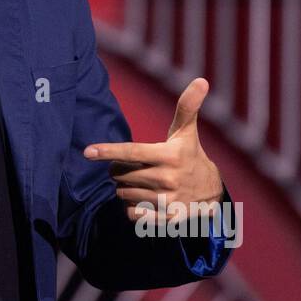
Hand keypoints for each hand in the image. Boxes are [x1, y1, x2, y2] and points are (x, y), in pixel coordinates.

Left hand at [82, 77, 223, 220]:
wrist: (212, 193)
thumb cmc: (191, 156)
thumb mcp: (187, 132)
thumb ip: (187, 106)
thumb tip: (201, 80)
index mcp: (170, 155)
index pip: (132, 152)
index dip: (109, 151)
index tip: (87, 152)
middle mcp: (168, 178)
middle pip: (122, 175)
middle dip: (119, 170)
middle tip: (133, 167)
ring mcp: (167, 201)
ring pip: (124, 194)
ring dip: (125, 189)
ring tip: (142, 183)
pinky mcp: (167, 219)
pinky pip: (132, 214)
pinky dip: (131, 208)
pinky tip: (145, 200)